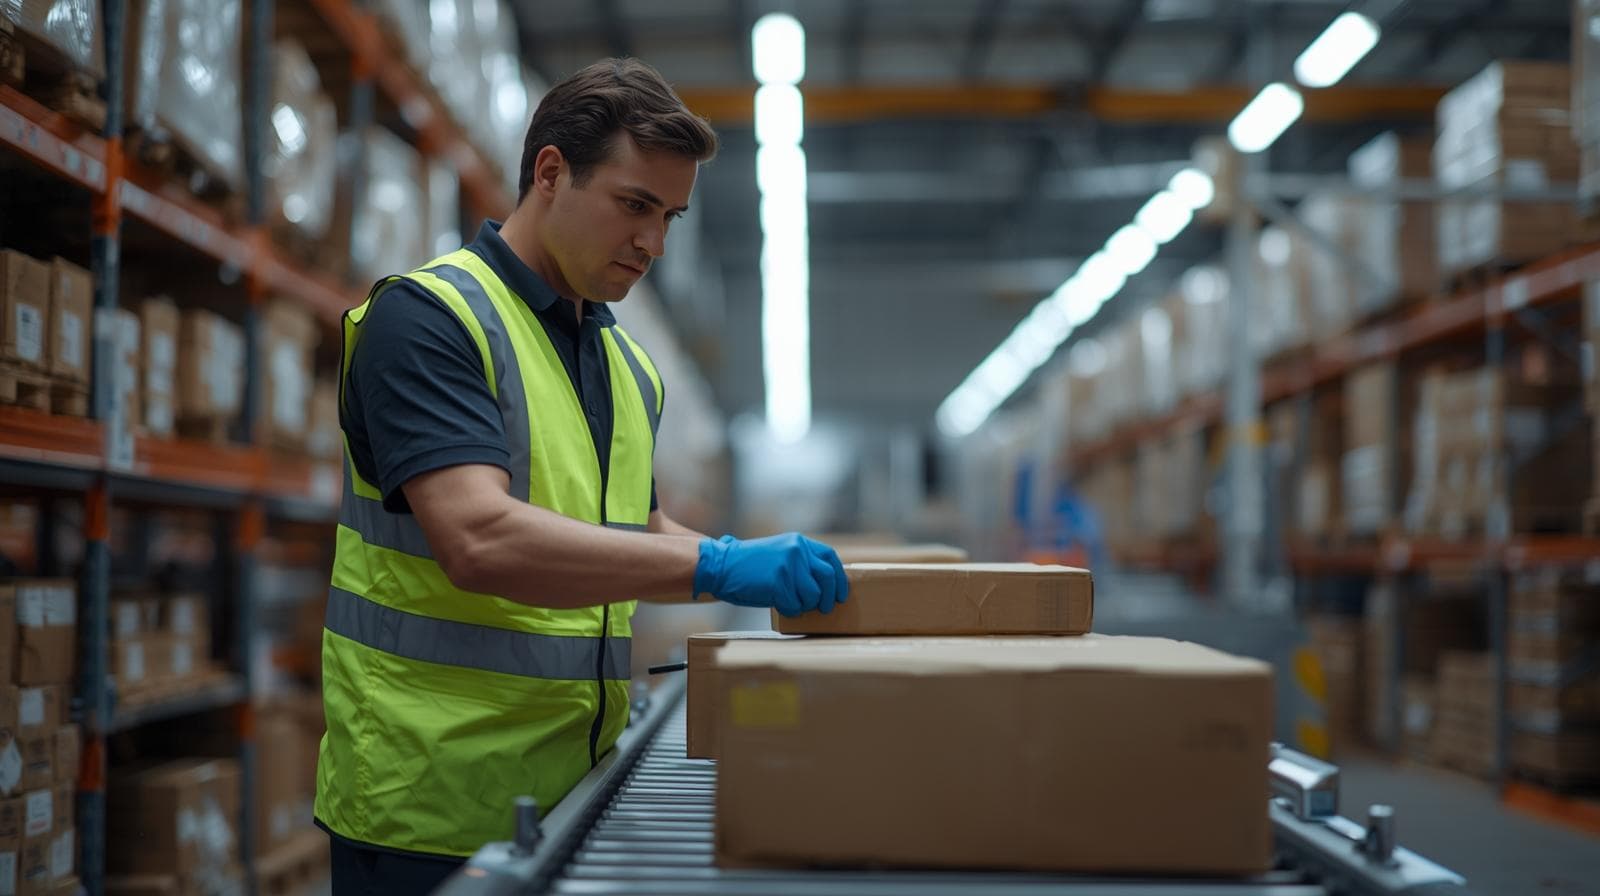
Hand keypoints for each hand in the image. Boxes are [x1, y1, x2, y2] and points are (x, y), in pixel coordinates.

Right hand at [693, 533, 848, 616]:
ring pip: (812, 595)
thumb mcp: (780, 553)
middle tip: (825, 608)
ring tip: (792, 603)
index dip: (839, 578)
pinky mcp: (778, 582)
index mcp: (798, 542)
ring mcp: (787, 566)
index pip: (830, 558)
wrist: (722, 565)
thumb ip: (801, 562)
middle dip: (829, 597)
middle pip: (827, 577)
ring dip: (805, 605)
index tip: (840, 593)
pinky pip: (794, 605)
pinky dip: (789, 610)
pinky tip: (779, 605)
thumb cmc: (749, 565)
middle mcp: (796, 551)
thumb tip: (825, 585)